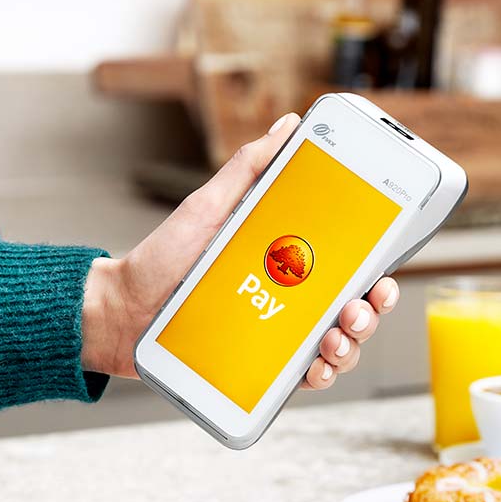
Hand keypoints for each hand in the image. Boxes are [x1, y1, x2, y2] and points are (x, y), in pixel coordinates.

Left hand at [81, 112, 399, 387]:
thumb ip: (248, 168)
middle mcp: (289, 299)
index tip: (381, 274)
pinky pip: (302, 377)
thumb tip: (289, 124)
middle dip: (369, 311)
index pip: (346, 266)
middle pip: (352, 308)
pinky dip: (319, 376)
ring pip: (337, 346)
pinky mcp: (259, 368)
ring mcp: (277, 335)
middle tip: (359, 307)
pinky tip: (315, 370)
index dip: (374, 273)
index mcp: (287, 261)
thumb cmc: (162, 258)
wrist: (120, 310)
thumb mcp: (208, 207)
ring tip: (335, 340)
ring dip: (350, 346)